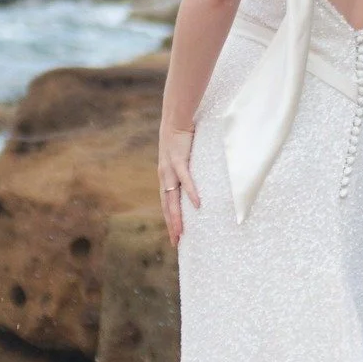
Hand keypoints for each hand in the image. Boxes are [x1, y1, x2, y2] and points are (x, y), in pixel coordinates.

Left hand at [159, 128, 199, 247]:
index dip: (170, 220)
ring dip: (177, 216)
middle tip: (176, 242)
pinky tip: (197, 205)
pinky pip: (186, 179)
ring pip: (173, 198)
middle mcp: (165, 176)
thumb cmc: (181, 138)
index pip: (166, 204)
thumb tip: (195, 183)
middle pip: (167, 206)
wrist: (176, 119)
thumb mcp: (180, 158)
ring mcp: (170, 169)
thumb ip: (185, 171)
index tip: (175, 236)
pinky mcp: (179, 159)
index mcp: (165, 177)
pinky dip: (191, 193)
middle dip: (171, 225)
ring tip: (181, 231)